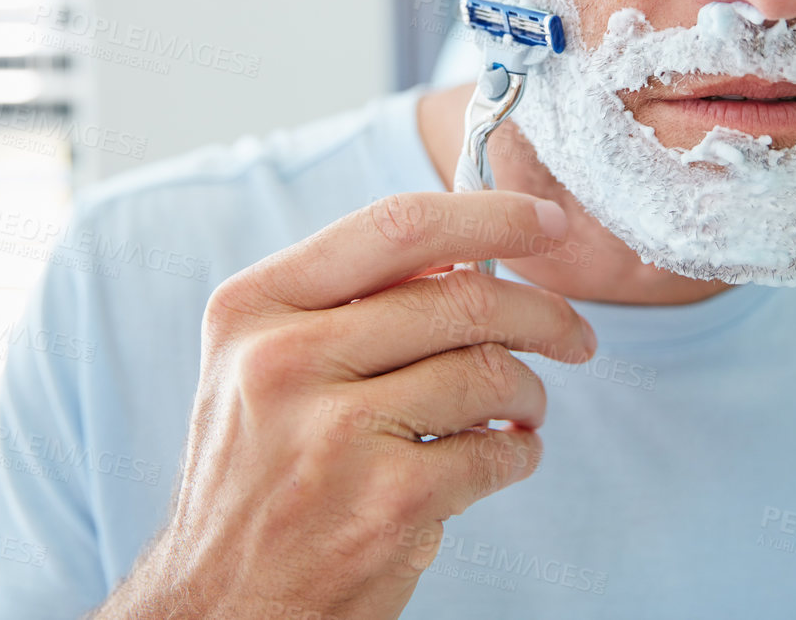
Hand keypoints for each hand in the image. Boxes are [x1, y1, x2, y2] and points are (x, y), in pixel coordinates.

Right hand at [92, 190, 595, 619]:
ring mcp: (336, 432)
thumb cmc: (257, 479)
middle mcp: (285, 360)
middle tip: (574, 334)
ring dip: (530, 393)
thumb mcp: (261, 367)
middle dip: (542, 313)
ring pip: (488, 372)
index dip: (491, 214)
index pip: (397, 227)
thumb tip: (471, 251)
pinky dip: (520, 454)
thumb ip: (345, 304)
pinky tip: (505, 457)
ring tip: (524, 410)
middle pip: (462, 297)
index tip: (546, 221)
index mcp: (254, 308)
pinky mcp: (387, 501)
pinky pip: (495, 451)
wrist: (221, 605)